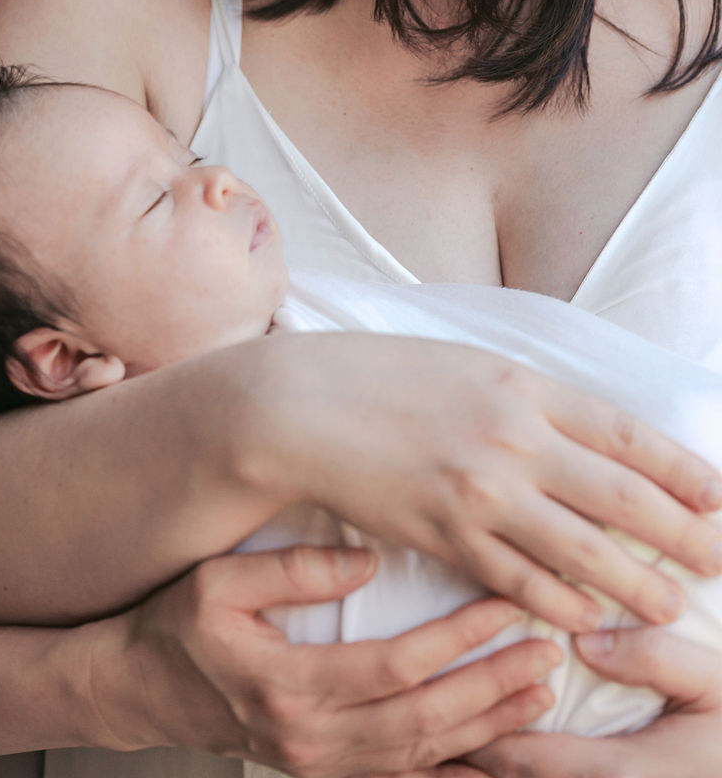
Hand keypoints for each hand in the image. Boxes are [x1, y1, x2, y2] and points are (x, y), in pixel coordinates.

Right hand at [92, 546, 561, 776]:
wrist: (138, 691)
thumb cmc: (176, 627)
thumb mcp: (217, 583)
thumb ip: (291, 570)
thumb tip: (367, 559)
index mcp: (288, 688)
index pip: (394, 668)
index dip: (456, 641)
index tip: (505, 607)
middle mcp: (310, 741)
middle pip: (423, 723)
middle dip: (493, 691)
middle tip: (549, 655)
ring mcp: (319, 767)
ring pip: (422, 759)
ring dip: (488, 731)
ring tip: (541, 694)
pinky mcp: (323, 774)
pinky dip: (455, 771)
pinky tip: (497, 757)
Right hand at [268, 334, 721, 632]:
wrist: (300, 405)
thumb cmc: (383, 377)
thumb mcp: (470, 363)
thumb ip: (532, 396)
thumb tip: (592, 430)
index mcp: (522, 386)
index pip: (627, 434)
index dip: (683, 469)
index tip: (718, 495)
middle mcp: (513, 439)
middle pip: (623, 497)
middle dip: (682, 534)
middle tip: (718, 559)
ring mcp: (481, 492)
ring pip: (582, 551)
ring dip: (635, 583)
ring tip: (669, 603)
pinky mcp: (446, 535)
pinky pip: (521, 581)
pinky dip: (562, 603)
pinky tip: (587, 616)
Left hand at [466, 627, 721, 774]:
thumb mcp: (715, 683)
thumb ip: (653, 657)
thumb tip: (584, 639)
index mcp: (629, 775)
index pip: (527, 762)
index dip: (477, 741)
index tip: (441, 712)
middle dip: (469, 771)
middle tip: (424, 740)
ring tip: (443, 763)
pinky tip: (497, 773)